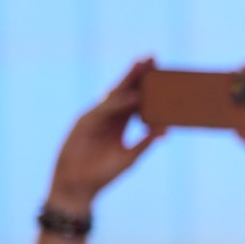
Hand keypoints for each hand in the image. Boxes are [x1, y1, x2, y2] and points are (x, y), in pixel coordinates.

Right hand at [46, 60, 163, 215]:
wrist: (79, 187)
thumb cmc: (103, 174)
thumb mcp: (129, 157)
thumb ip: (144, 143)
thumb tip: (165, 132)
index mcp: (121, 123)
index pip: (137, 99)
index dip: (148, 86)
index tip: (164, 71)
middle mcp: (109, 117)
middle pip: (126, 90)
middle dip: (138, 74)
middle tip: (153, 56)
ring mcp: (96, 117)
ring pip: (114, 94)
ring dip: (128, 80)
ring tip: (143, 65)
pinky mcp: (84, 123)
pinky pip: (104, 110)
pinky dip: (119, 103)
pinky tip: (134, 97)